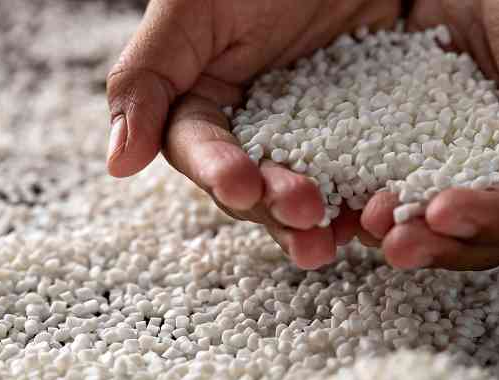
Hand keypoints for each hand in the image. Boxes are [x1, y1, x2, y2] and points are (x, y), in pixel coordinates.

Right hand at [105, 0, 397, 268]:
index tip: (239, 184)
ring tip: (338, 237)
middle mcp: (253, 126)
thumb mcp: (192, 6)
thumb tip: (117, 163)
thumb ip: (148, 76)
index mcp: (204, 101)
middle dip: (274, 205)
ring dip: (321, 220)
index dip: (217, 170)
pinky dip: (369, 195)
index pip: (200, 148)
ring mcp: (309, 132)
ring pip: (308, 190)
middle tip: (304, 215)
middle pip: (254, 185)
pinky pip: (364, 171)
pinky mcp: (362, 129)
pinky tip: (381, 213)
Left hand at [360, 0, 498, 269]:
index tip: (445, 212)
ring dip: (394, 229)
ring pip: (422, 219)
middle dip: (434, 241)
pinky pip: (379, 180)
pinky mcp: (400, 144)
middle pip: (470, 234)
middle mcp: (495, 173)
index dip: (487, 221)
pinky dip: (362, 197)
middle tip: (395, 241)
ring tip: (364, 223)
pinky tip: (343, 202)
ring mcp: (444, 162)